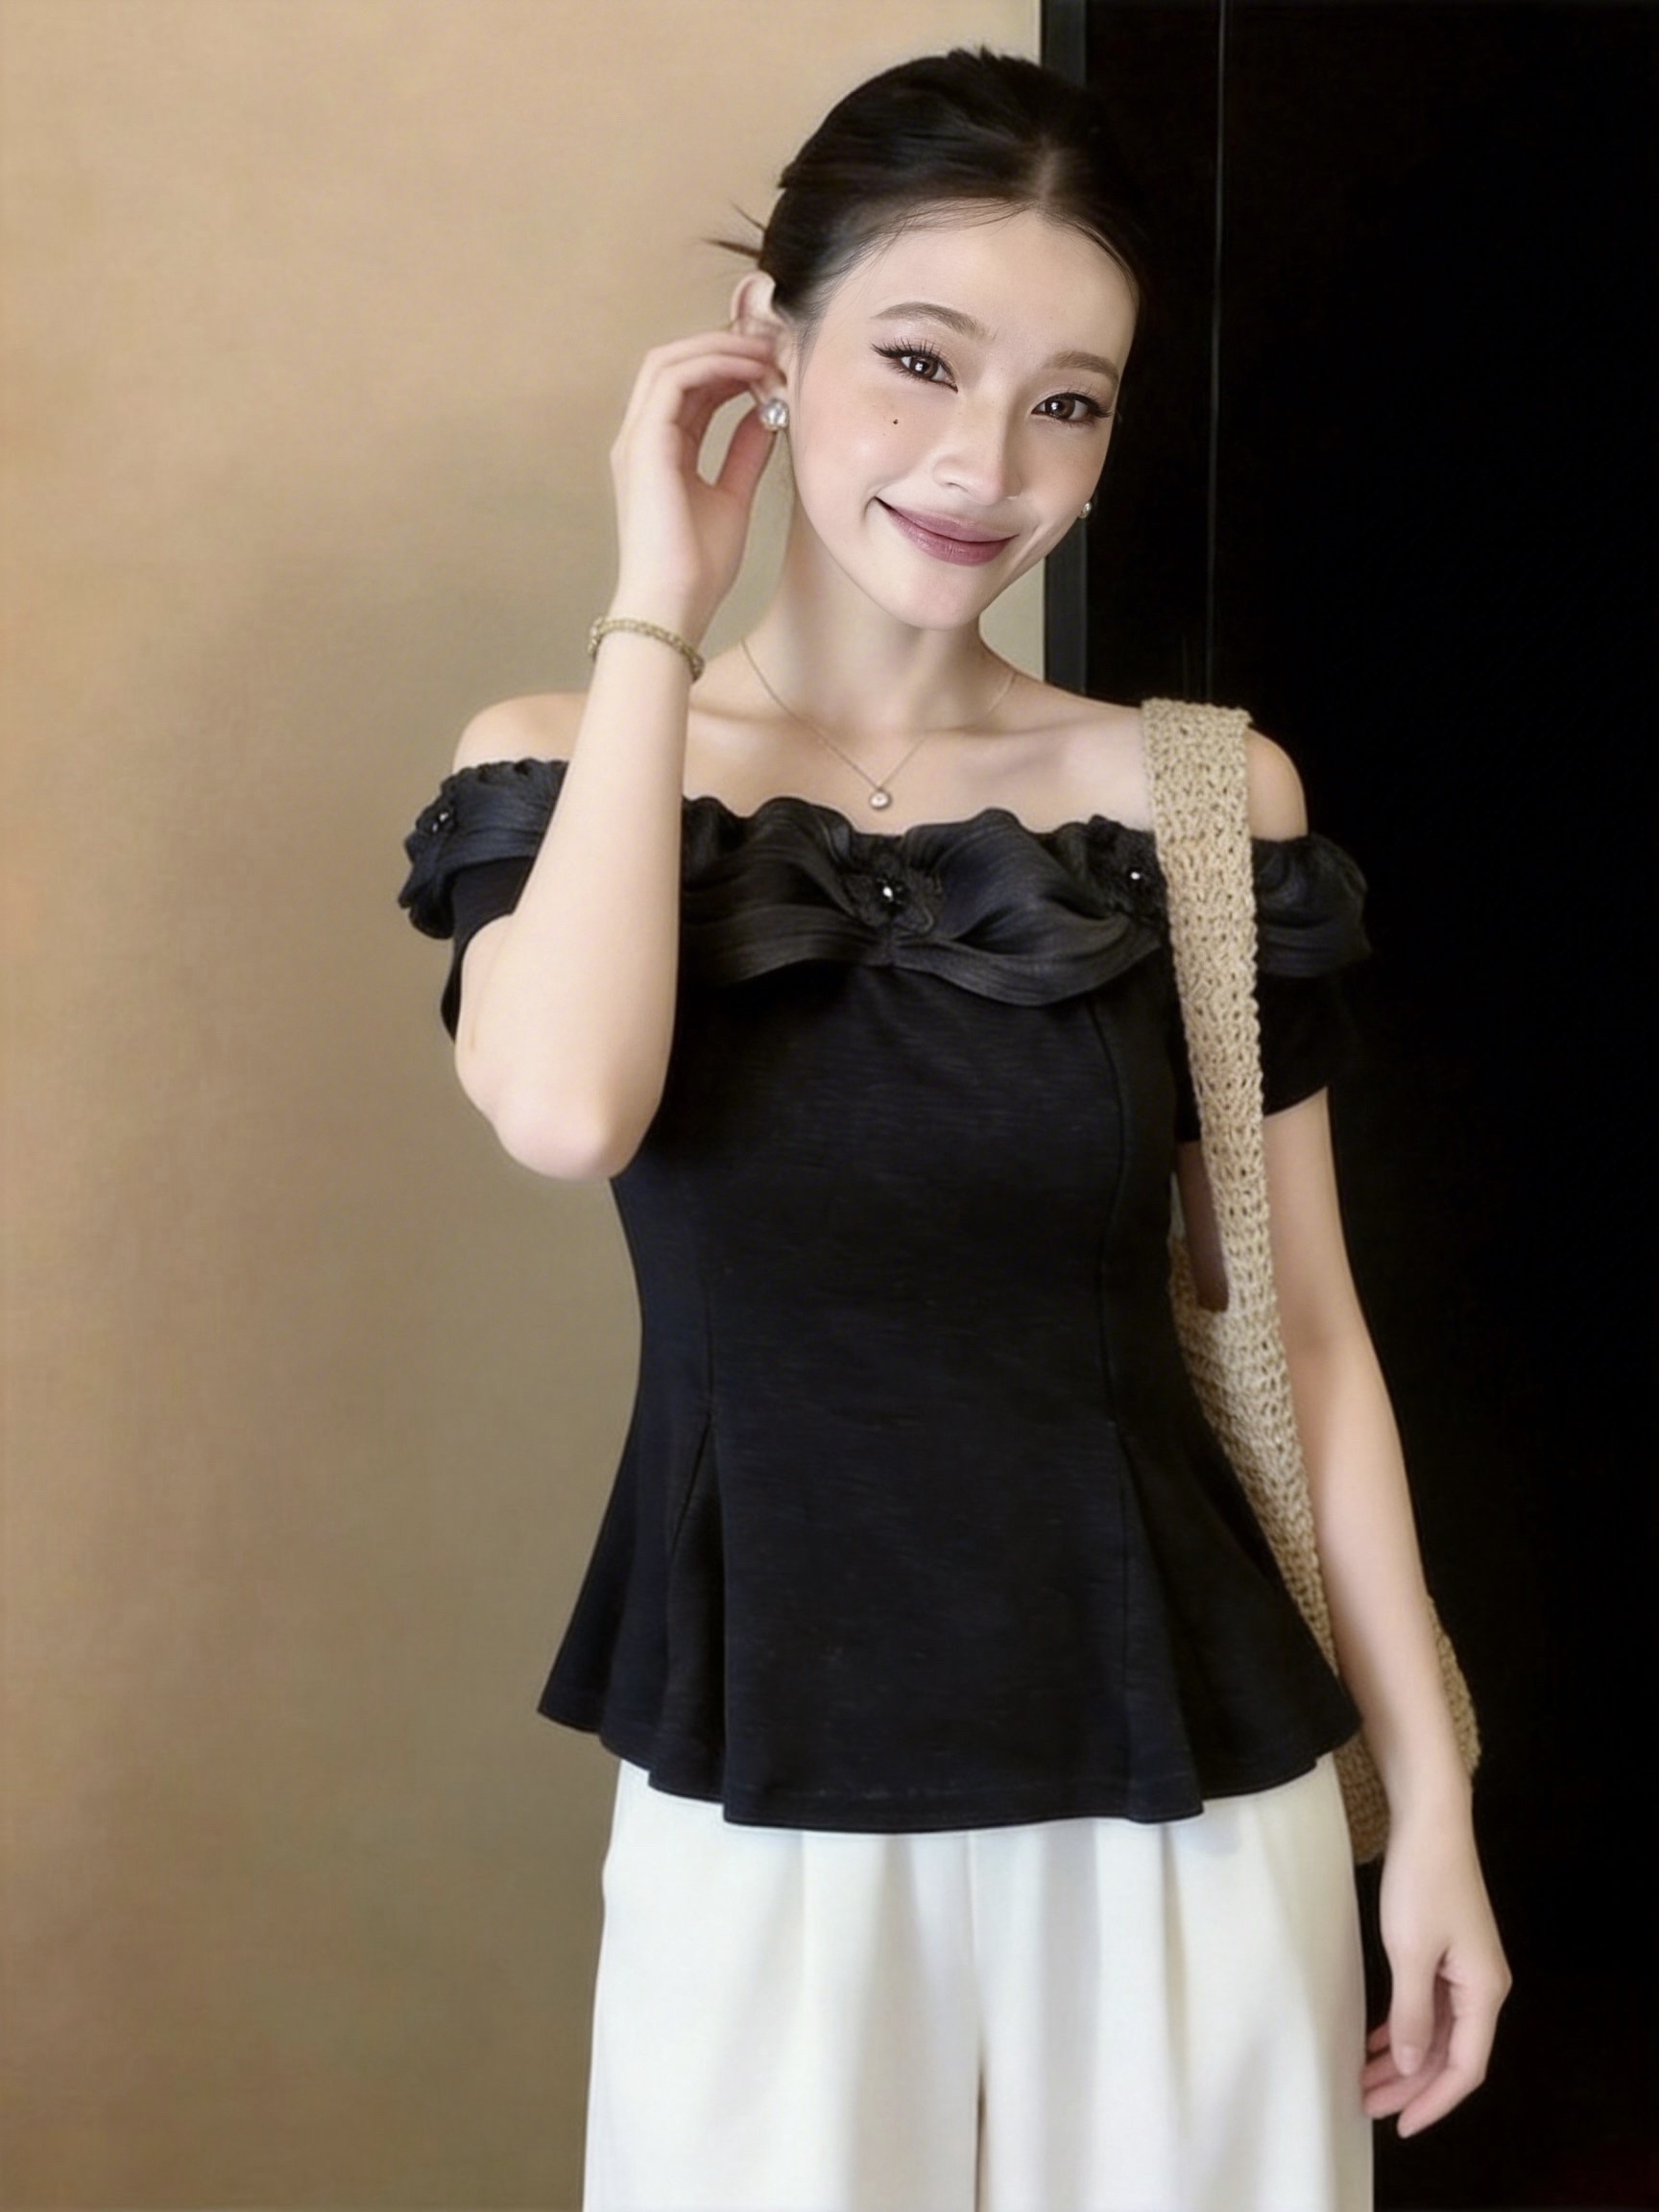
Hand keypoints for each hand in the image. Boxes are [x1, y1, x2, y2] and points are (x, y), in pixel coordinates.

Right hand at [606, 328, 781, 645]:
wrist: (674, 605)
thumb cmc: (698, 568)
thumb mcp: (734, 497)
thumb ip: (745, 451)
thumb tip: (767, 413)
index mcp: (660, 450)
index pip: (691, 386)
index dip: (731, 366)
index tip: (776, 365)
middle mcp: (643, 437)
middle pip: (676, 362)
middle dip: (724, 344)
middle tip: (773, 343)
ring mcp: (638, 438)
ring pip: (669, 360)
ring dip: (719, 347)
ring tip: (766, 351)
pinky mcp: (643, 444)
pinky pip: (674, 379)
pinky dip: (714, 364)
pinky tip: (752, 371)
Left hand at [1363, 1801, 1512, 2136]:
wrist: (1430, 1819)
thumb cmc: (1421, 1882)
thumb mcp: (1410, 1952)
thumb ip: (1412, 2014)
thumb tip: (1413, 2068)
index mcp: (1483, 1992)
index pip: (1464, 2068)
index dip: (1433, 2102)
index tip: (1397, 2126)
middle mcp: (1482, 1987)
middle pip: (1450, 2054)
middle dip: (1409, 2085)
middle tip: (1365, 2105)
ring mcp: (1465, 1968)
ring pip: (1437, 2032)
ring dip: (1403, 2058)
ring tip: (1363, 2080)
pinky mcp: (1447, 1950)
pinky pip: (1429, 2005)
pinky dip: (1405, 2026)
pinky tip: (1377, 2040)